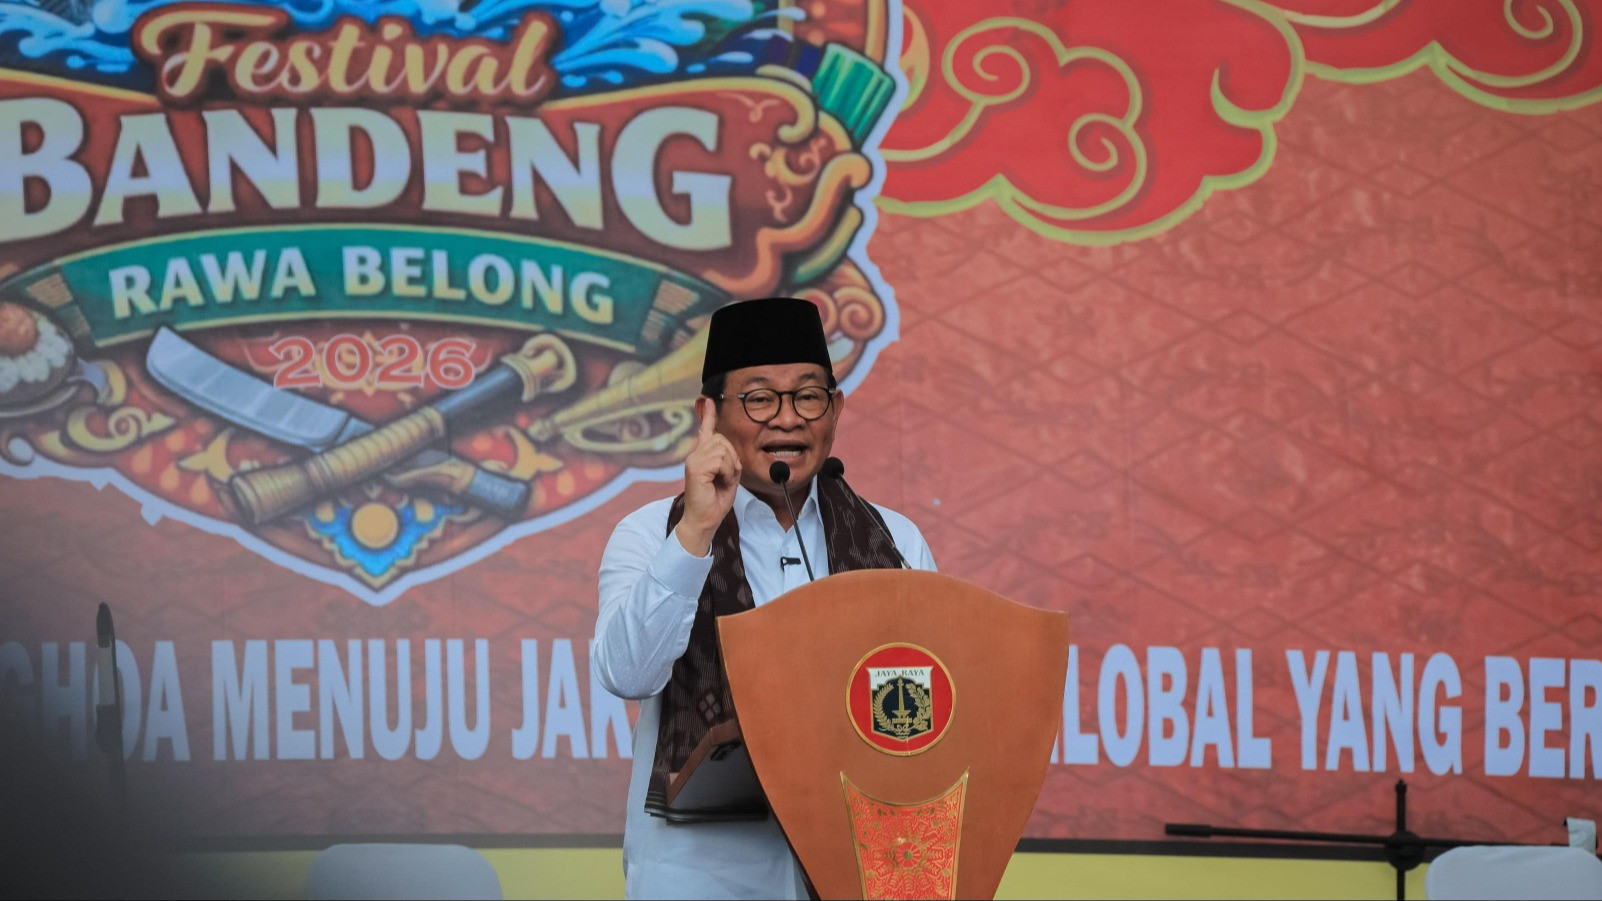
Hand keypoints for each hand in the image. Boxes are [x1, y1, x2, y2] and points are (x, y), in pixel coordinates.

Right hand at [676, 402, 739, 555]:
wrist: (704, 521)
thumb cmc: (715, 502)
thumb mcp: (727, 477)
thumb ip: (727, 461)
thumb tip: (728, 449)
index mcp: (702, 456)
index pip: (706, 431)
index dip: (708, 415)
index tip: (709, 401)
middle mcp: (695, 455)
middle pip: (722, 439)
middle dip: (733, 457)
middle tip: (729, 476)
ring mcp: (693, 460)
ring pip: (723, 449)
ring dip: (731, 467)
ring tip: (724, 481)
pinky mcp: (695, 468)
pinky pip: (721, 460)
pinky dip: (727, 472)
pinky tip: (721, 482)